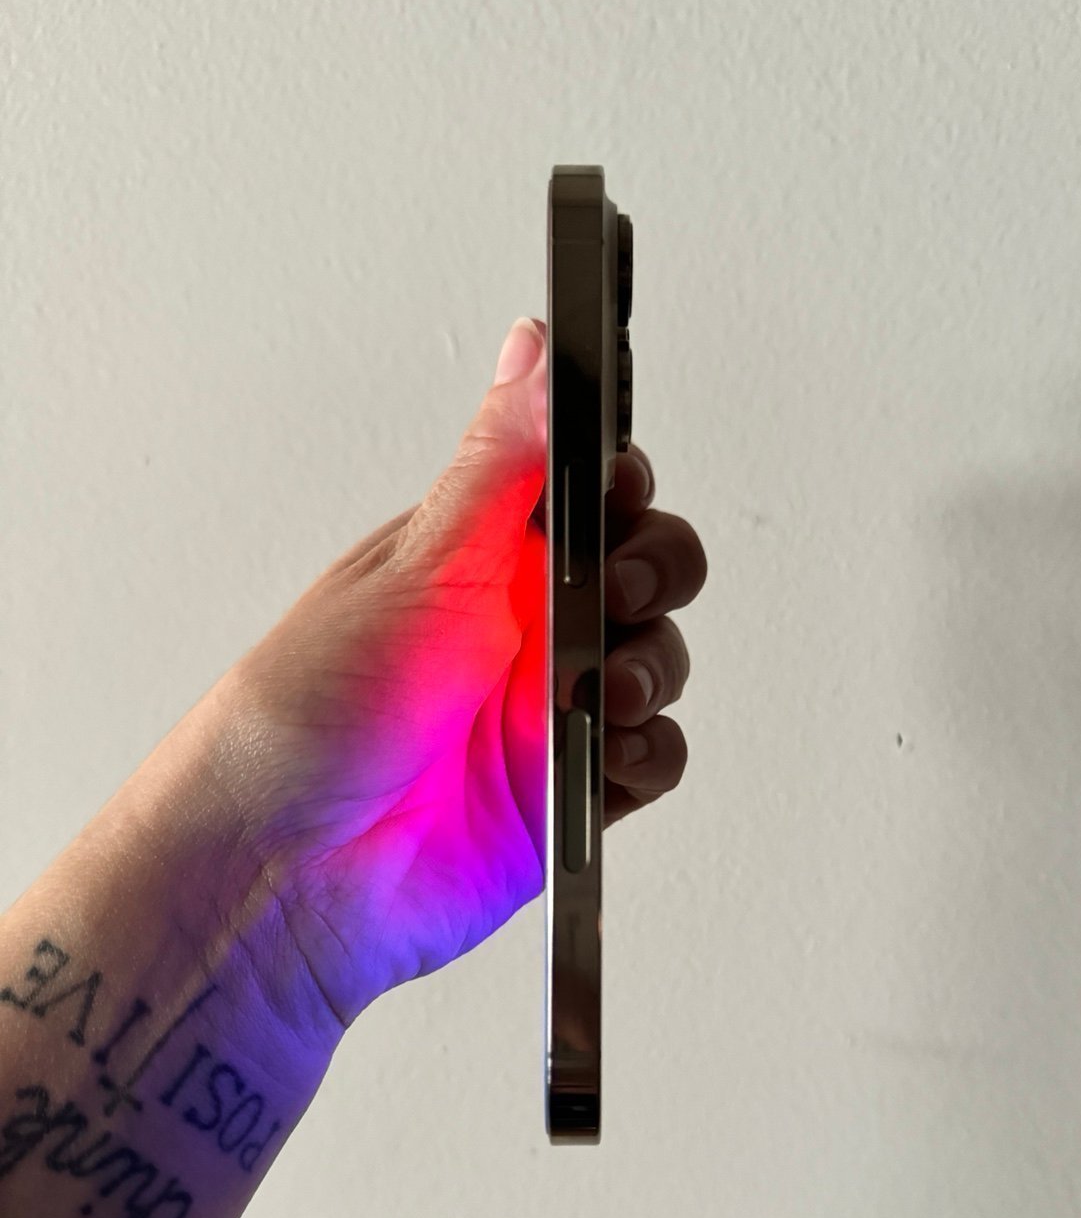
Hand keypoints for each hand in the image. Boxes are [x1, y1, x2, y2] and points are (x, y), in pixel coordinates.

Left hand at [209, 317, 706, 1033]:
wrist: (283, 871)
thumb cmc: (313, 711)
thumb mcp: (419, 565)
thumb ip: (501, 463)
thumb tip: (539, 346)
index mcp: (481, 554)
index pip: (592, 490)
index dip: (624, 488)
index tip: (617, 498)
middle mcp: (522, 626)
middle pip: (649, 569)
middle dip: (654, 575)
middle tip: (612, 598)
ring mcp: (547, 711)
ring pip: (660, 661)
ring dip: (650, 669)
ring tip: (592, 696)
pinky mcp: (568, 796)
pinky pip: (653, 758)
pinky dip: (644, 754)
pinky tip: (598, 756)